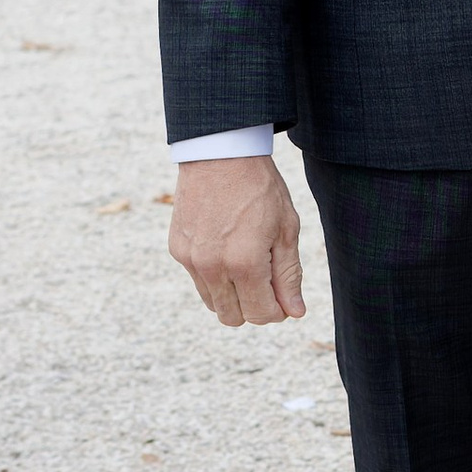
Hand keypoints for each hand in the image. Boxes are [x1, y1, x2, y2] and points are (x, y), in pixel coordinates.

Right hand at [170, 155, 304, 328]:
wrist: (221, 154)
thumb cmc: (260, 188)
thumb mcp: (286, 229)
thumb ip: (288, 275)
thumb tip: (294, 312)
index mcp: (244, 263)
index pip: (260, 314)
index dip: (278, 312)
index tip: (285, 300)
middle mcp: (212, 267)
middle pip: (233, 317)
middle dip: (255, 308)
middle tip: (269, 285)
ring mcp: (191, 260)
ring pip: (213, 303)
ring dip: (233, 296)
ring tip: (249, 265)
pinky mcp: (177, 250)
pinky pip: (198, 280)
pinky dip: (215, 277)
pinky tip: (228, 249)